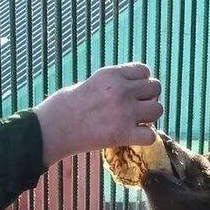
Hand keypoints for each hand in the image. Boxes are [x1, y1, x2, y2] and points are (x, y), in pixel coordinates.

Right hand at [34, 63, 162, 165]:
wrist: (52, 128)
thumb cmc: (64, 107)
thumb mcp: (90, 84)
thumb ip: (111, 85)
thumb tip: (129, 90)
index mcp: (112, 74)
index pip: (144, 71)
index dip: (142, 83)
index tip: (133, 94)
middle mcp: (121, 90)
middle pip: (155, 88)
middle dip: (148, 99)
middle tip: (136, 111)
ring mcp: (124, 112)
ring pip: (158, 110)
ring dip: (149, 118)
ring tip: (135, 124)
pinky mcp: (122, 134)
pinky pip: (151, 135)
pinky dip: (145, 139)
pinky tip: (133, 138)